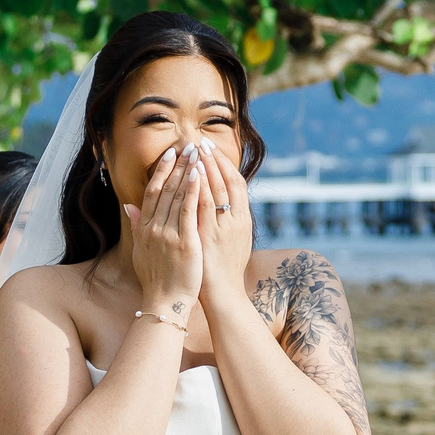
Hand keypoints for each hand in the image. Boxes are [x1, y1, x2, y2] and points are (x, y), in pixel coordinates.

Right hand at [123, 142, 204, 322]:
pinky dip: (192, 190)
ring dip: (186, 171)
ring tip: (196, 153)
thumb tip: (128, 206)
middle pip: (165, 189)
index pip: (152, 192)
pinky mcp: (184, 243)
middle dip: (177, 165)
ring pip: (177, 195)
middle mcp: (153, 228)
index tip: (170, 154)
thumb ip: (137, 226)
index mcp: (145, 228)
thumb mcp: (141, 251)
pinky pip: (188, 211)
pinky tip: (199, 174)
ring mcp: (168, 234)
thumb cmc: (156, 279)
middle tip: (187, 145)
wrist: (165, 302)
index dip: (161, 171)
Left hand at [197, 142, 253, 309]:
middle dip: (215, 159)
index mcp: (242, 220)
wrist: (223, 294)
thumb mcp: (229, 241)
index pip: (236, 183)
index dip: (224, 164)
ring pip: (218, 189)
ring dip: (206, 167)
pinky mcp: (210, 235)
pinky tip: (192, 172)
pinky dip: (200, 187)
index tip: (212, 148)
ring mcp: (224, 227)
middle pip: (228, 181)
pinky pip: (205, 205)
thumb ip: (224, 220)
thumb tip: (215, 204)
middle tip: (203, 140)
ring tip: (196, 149)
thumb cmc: (221, 270)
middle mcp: (237, 220)